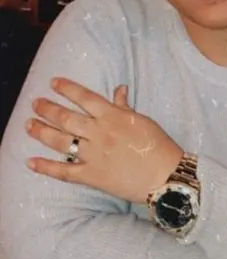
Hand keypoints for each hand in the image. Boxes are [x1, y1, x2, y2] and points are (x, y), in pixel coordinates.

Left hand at [25, 78, 182, 202]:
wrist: (165, 176)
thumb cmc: (158, 146)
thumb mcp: (143, 121)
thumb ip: (125, 107)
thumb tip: (119, 89)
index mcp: (113, 117)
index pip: (85, 98)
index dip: (67, 88)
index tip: (53, 83)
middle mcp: (100, 133)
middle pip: (67, 117)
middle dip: (48, 109)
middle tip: (35, 103)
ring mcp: (94, 155)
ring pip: (61, 141)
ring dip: (42, 131)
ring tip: (29, 124)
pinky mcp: (92, 176)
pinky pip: (64, 171)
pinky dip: (46, 167)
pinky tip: (31, 162)